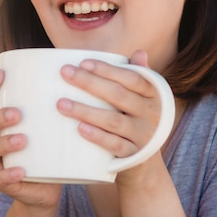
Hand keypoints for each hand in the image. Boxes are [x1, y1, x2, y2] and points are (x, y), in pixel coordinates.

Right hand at [0, 69, 61, 208]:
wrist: (45, 185)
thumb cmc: (49, 145)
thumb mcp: (50, 122)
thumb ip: (58, 103)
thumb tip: (83, 76)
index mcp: (2, 116)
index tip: (1, 74)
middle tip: (18, 114)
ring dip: (4, 143)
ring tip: (23, 140)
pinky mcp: (1, 180)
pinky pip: (0, 177)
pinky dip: (9, 174)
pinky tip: (21, 171)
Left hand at [56, 50, 165, 182]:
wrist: (147, 164)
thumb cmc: (138, 121)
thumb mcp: (144, 99)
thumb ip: (140, 75)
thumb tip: (139, 51)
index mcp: (155, 95)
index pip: (132, 77)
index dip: (108, 69)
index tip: (83, 62)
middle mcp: (152, 114)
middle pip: (119, 95)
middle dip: (90, 83)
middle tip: (65, 73)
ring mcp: (144, 135)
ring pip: (113, 121)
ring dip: (86, 111)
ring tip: (61, 103)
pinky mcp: (134, 155)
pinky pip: (115, 145)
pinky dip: (97, 136)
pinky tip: (79, 128)